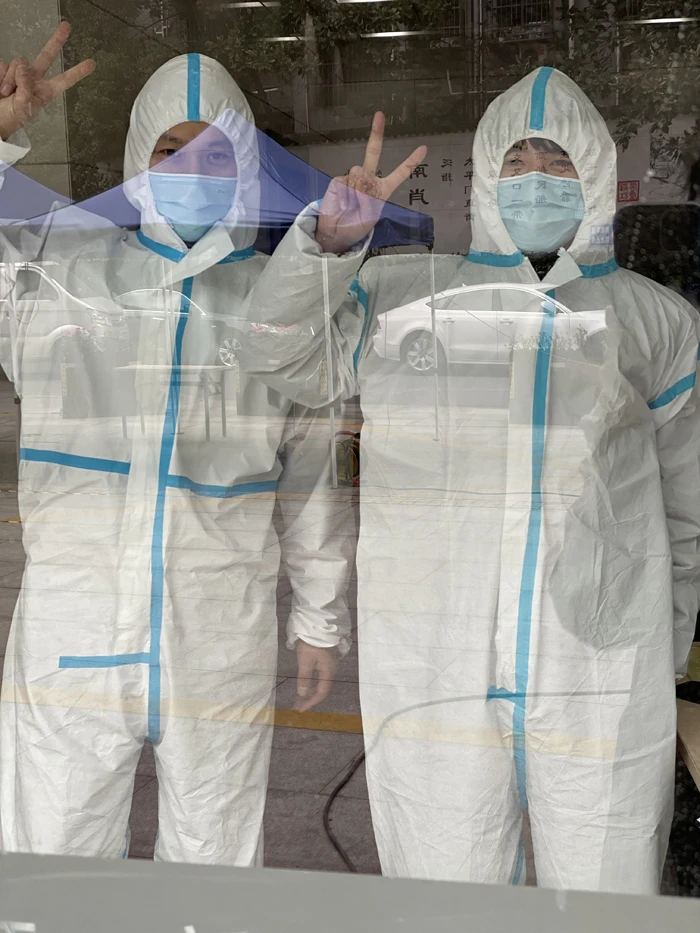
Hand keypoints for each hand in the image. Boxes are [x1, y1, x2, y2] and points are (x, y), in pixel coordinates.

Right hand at [0, 22, 94, 140]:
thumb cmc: (10, 118)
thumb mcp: (23, 108)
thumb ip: (26, 88)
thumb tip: (23, 71)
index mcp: (44, 92)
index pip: (64, 80)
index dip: (77, 72)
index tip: (91, 63)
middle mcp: (34, 80)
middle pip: (47, 56)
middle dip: (56, 41)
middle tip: (66, 26)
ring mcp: (19, 73)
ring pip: (20, 63)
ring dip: (11, 79)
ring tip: (7, 93)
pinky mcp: (5, 69)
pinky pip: (3, 65)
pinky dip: (1, 77)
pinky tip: (1, 89)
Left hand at [294, 642, 338, 711]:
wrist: (319, 625)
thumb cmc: (312, 643)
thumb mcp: (305, 661)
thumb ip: (304, 678)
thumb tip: (303, 694)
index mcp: (328, 672)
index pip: (321, 693)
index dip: (311, 702)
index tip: (301, 709)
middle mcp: (331, 670)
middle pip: (322, 689)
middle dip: (310, 698)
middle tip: (298, 704)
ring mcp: (329, 664)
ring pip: (320, 682)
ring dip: (310, 690)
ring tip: (300, 696)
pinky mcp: (326, 659)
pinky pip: (320, 676)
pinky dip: (312, 682)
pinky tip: (306, 683)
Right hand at [315, 111, 426, 254]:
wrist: (335, 233)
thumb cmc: (354, 227)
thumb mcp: (369, 217)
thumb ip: (369, 197)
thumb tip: (360, 180)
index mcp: (382, 189)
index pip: (399, 173)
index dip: (411, 162)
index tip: (423, 148)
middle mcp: (368, 180)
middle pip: (373, 153)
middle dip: (376, 133)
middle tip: (379, 115)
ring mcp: (353, 178)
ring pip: (360, 172)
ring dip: (358, 191)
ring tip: (352, 205)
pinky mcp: (339, 180)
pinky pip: (346, 181)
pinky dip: (346, 195)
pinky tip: (343, 203)